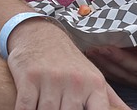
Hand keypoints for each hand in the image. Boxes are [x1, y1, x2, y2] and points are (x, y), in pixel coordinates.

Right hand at [6, 18, 130, 108]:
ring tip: (46, 106)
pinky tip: (30, 108)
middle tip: (61, 108)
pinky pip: (25, 109)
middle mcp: (76, 81)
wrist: (41, 34)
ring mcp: (52, 80)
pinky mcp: (30, 78)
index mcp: (94, 84)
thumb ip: (111, 100)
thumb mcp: (94, 77)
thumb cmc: (71, 62)